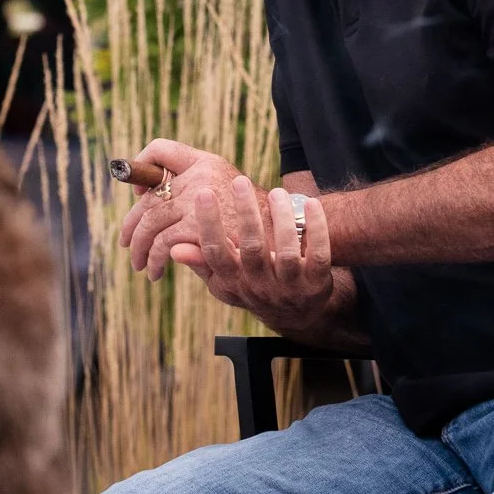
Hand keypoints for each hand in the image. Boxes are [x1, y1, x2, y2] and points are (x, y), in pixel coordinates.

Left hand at [116, 139, 245, 278]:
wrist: (281, 238)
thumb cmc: (248, 223)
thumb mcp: (223, 197)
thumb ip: (190, 193)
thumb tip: (143, 199)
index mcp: (205, 162)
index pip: (161, 148)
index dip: (142, 164)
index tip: (139, 191)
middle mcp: (200, 174)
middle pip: (150, 197)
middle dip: (132, 224)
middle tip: (126, 243)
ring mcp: (199, 198)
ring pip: (150, 222)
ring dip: (140, 247)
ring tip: (139, 264)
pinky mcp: (198, 225)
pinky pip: (163, 242)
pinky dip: (155, 258)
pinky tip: (156, 270)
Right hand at [176, 176, 338, 333]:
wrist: (296, 313)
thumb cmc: (252, 286)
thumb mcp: (225, 281)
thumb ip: (204, 262)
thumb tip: (173, 248)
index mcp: (233, 281)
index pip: (216, 253)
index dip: (208, 224)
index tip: (203, 193)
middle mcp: (259, 285)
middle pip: (252, 249)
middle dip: (245, 214)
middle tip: (238, 181)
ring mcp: (290, 286)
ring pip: (287, 253)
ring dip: (282, 220)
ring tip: (276, 192)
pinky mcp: (317, 282)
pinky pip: (321, 255)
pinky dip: (317, 230)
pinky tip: (312, 204)